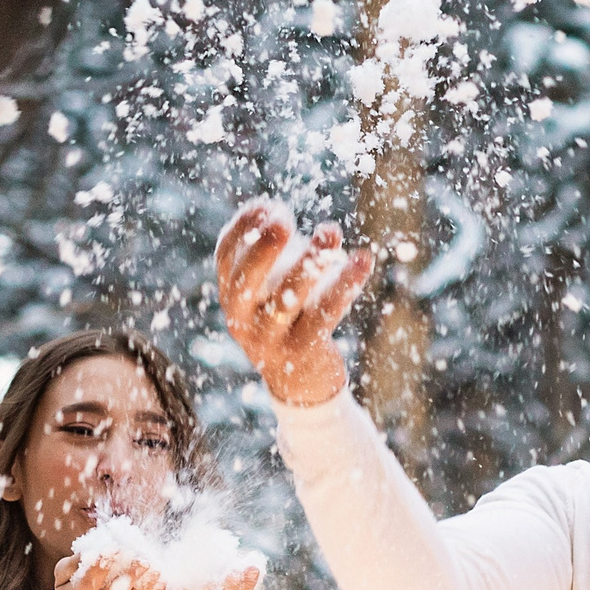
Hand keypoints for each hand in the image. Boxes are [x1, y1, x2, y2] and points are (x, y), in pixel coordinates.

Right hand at [216, 198, 372, 406]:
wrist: (301, 384)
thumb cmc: (291, 320)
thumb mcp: (279, 286)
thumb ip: (288, 255)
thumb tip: (315, 226)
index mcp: (231, 296)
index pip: (225, 256)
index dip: (243, 227)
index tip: (267, 205)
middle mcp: (241, 319)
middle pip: (245, 280)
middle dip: (264, 248)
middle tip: (284, 221)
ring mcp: (268, 340)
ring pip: (285, 299)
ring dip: (309, 263)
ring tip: (329, 232)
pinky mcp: (301, 352)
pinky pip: (324, 315)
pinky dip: (344, 285)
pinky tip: (363, 261)